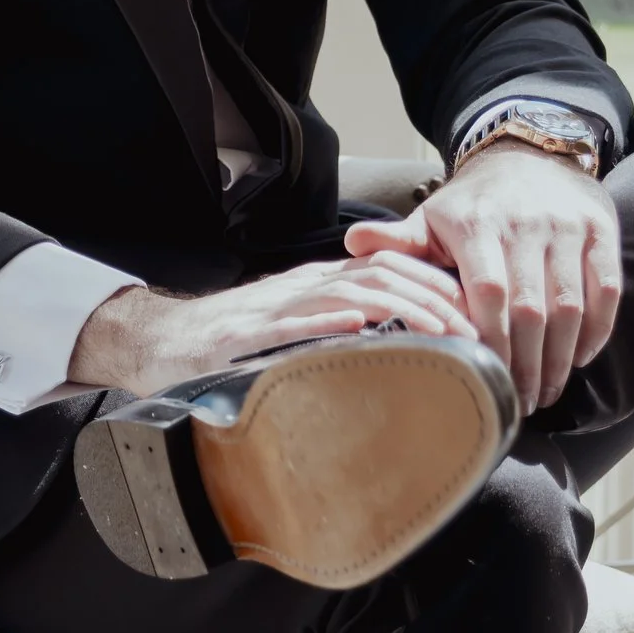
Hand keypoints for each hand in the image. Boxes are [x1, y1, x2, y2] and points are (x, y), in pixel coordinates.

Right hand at [68, 242, 474, 397]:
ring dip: (402, 307)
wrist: (156, 345)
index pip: (391, 269)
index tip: (477, 311)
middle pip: (383, 274)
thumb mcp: (294, 337)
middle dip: (434, 297)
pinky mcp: (243, 335)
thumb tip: (399, 362)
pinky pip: (293, 323)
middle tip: (475, 329)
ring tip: (441, 329)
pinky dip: (330, 322)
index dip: (437, 285)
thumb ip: (338, 340)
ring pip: (350, 291)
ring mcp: (274, 309)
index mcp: (319, 287)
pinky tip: (362, 328)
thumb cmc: (229, 347)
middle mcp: (303, 288)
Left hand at [345, 138, 621, 417]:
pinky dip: (596, 331)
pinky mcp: (601, 231)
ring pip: (570, 306)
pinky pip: (606, 290)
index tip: (482, 380)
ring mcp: (568, 227)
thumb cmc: (472, 204)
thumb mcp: (432, 218)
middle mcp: (526, 223)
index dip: (489, 342)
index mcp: (477, 224)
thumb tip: (352, 244)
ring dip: (560, 358)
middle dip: (525, 365)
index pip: (487, 293)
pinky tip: (578, 359)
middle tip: (518, 402)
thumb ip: (398, 240)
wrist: (530, 156)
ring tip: (546, 392)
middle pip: (531, 309)